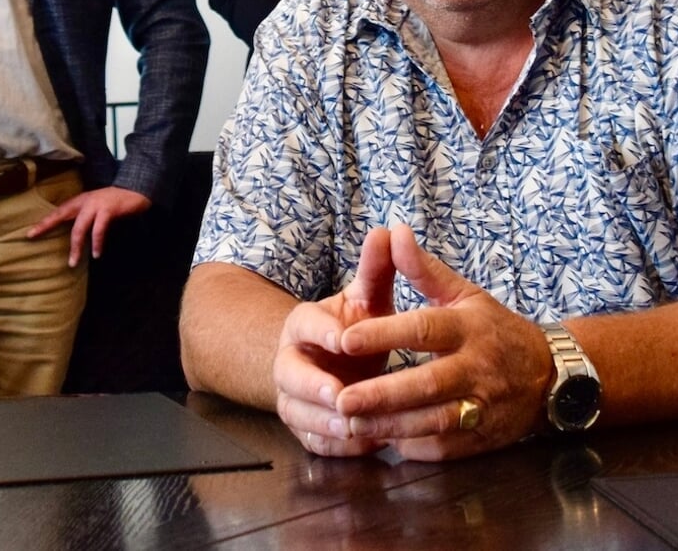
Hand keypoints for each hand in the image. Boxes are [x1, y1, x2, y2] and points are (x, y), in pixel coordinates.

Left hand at [26, 185, 149, 266]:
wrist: (135, 191)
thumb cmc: (115, 203)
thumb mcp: (96, 209)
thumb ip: (85, 219)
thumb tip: (75, 238)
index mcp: (80, 201)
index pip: (58, 212)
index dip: (44, 222)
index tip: (30, 233)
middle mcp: (84, 201)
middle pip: (61, 214)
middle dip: (46, 225)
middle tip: (33, 236)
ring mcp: (96, 205)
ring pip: (79, 227)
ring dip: (76, 246)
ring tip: (73, 262)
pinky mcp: (108, 210)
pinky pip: (99, 229)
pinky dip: (97, 242)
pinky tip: (97, 254)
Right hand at [271, 228, 399, 456]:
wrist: (327, 362)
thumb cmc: (352, 327)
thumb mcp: (365, 297)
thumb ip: (376, 268)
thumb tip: (388, 230)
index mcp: (303, 325)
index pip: (304, 324)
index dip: (321, 332)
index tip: (342, 337)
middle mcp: (290, 362)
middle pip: (289, 376)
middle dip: (314, 388)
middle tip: (341, 396)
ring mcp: (293, 397)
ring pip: (298, 413)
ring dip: (325, 422)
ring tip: (356, 428)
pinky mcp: (304, 426)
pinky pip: (313, 441)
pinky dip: (336, 447)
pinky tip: (365, 445)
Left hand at [333, 227, 551, 461]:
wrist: (551, 376)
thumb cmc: (496, 330)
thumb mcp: (465, 294)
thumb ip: (423, 268)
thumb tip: (392, 232)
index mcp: (469, 327)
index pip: (423, 329)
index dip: (384, 334)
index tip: (345, 339)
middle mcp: (477, 368)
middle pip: (427, 383)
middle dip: (382, 395)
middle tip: (341, 400)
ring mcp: (484, 406)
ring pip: (435, 421)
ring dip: (392, 426)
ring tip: (352, 424)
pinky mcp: (484, 437)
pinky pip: (446, 448)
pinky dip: (415, 446)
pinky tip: (384, 440)